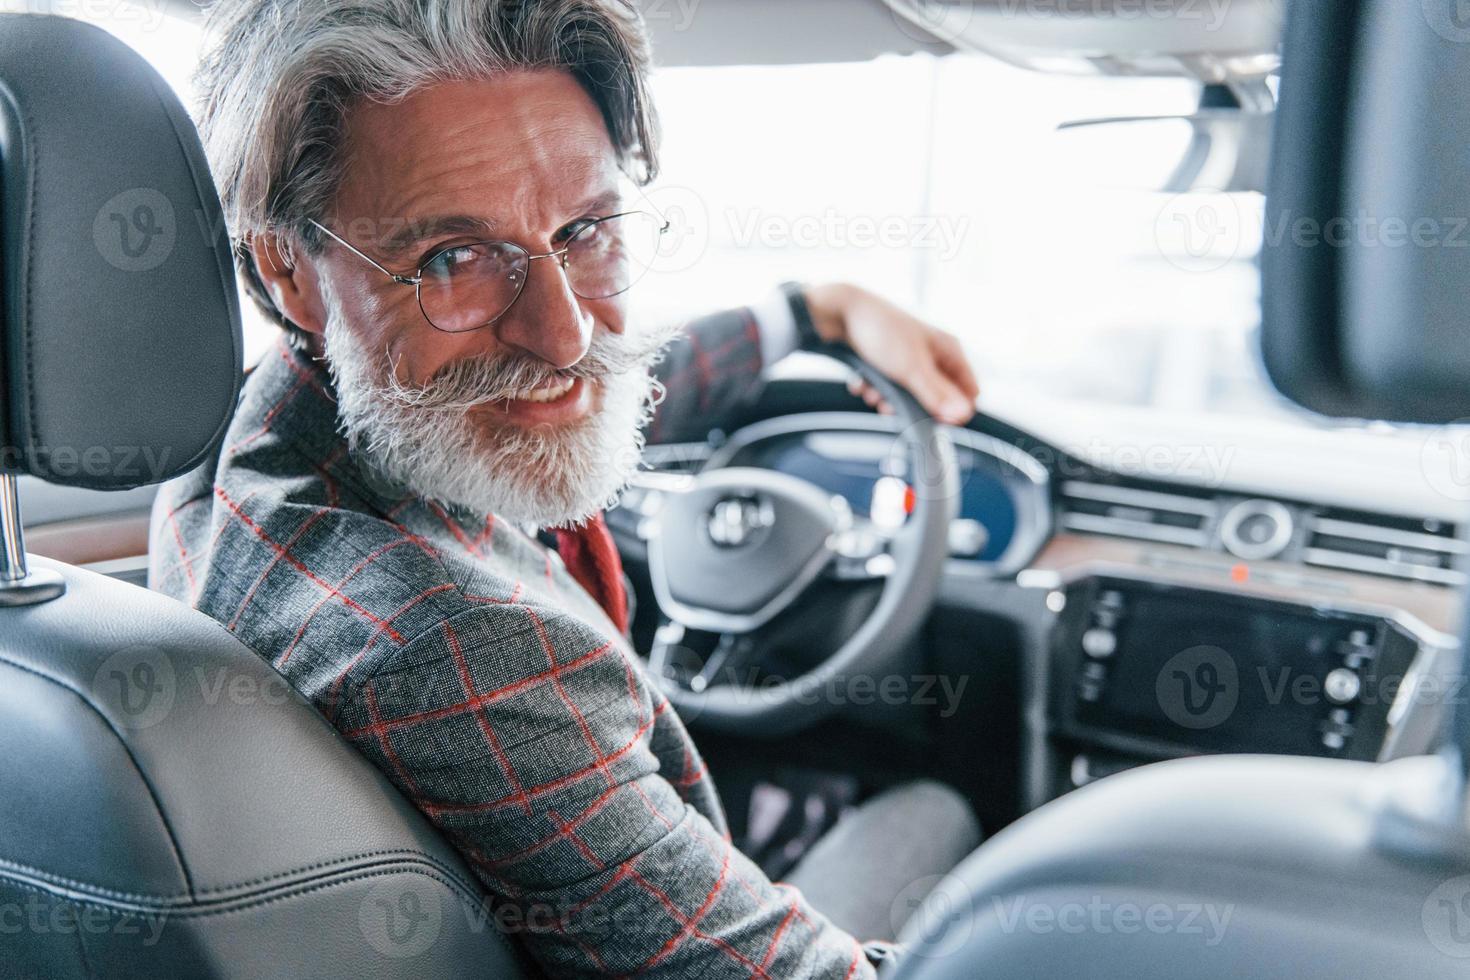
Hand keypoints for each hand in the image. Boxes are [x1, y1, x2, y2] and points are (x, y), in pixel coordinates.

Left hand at [803, 282, 979, 425]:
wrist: (839, 311)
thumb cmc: (881, 332)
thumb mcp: (911, 369)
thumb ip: (936, 395)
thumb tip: (962, 416)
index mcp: (948, 350)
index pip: (967, 391)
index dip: (953, 411)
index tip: (932, 421)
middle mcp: (932, 353)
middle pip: (933, 398)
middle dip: (910, 405)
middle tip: (890, 405)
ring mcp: (910, 357)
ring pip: (907, 394)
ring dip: (887, 398)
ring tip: (872, 392)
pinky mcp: (888, 360)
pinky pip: (887, 386)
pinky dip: (874, 388)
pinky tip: (862, 382)